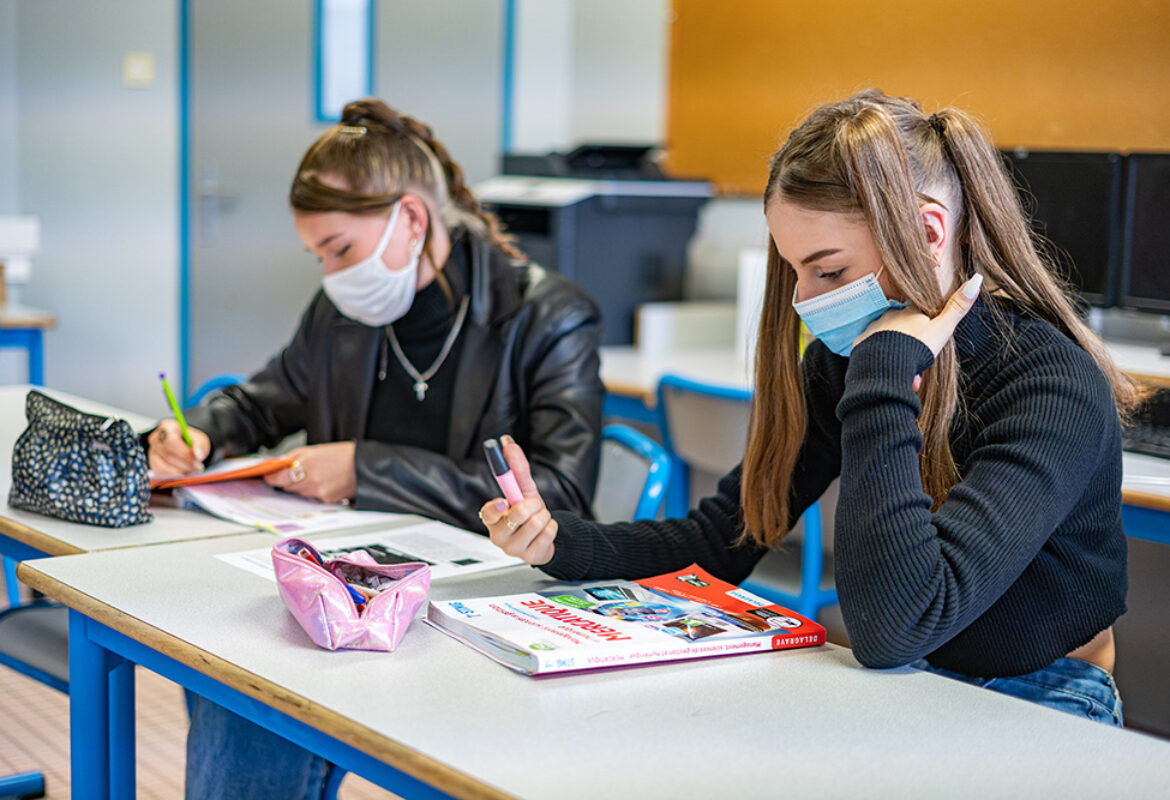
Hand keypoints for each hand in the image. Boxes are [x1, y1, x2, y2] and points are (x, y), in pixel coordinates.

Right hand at [147, 420, 209, 474]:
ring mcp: (152, 451)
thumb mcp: (200, 440)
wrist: (187, 446)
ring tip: (191, 468)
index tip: (197, 459)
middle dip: (185, 464)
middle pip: (168, 455)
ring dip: (180, 470)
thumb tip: (198, 455)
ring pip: (164, 466)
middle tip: (198, 467)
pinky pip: (161, 473)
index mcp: (167, 426)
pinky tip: (183, 471)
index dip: (184, 453)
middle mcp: (156, 438)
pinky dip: (174, 475)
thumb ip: (200, 446)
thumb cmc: (192, 441)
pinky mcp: (152, 463)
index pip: (171, 440)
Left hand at [264, 442, 355, 503]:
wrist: (365, 467)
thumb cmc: (343, 455)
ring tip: (315, 475)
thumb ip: (293, 457)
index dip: (271, 477)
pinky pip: (312, 497)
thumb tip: (276, 463)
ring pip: (299, 493)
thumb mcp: (315, 449)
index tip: (269, 475)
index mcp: (305, 463)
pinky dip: (314, 491)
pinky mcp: (325, 500)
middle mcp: (310, 480)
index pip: (277, 477)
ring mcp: (318, 492)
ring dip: (301, 486)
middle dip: (288, 480)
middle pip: (287, 486)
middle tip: (295, 472)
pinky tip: (324, 482)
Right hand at [478, 435, 556, 565]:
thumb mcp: (523, 489)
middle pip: (518, 515)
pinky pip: (549, 533)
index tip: (505, 500)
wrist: (544, 536)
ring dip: (544, 514)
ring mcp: (514, 549)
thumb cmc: (528, 513)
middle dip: (533, 503)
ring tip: (539, 517)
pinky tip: (545, 530)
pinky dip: (552, 526)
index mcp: (493, 518)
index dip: (495, 507)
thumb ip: (516, 468)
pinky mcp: (531, 557)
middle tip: (533, 505)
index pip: (488, 513)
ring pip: (537, 522)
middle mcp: (499, 536)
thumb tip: (507, 443)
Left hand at [854, 273, 982, 390]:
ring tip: (907, 375)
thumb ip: (958, 307)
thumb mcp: (943, 328)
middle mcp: (889, 316)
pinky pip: (873, 352)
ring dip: (899, 356)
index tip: (928, 340)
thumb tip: (976, 279)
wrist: (887, 367)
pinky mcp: (861, 344)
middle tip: (918, 364)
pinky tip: (889, 373)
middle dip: (912, 347)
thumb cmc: (917, 347)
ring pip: (889, 343)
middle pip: (904, 330)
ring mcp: (873, 329)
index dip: (926, 326)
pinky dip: (882, 362)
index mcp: (908, 311)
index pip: (919, 313)